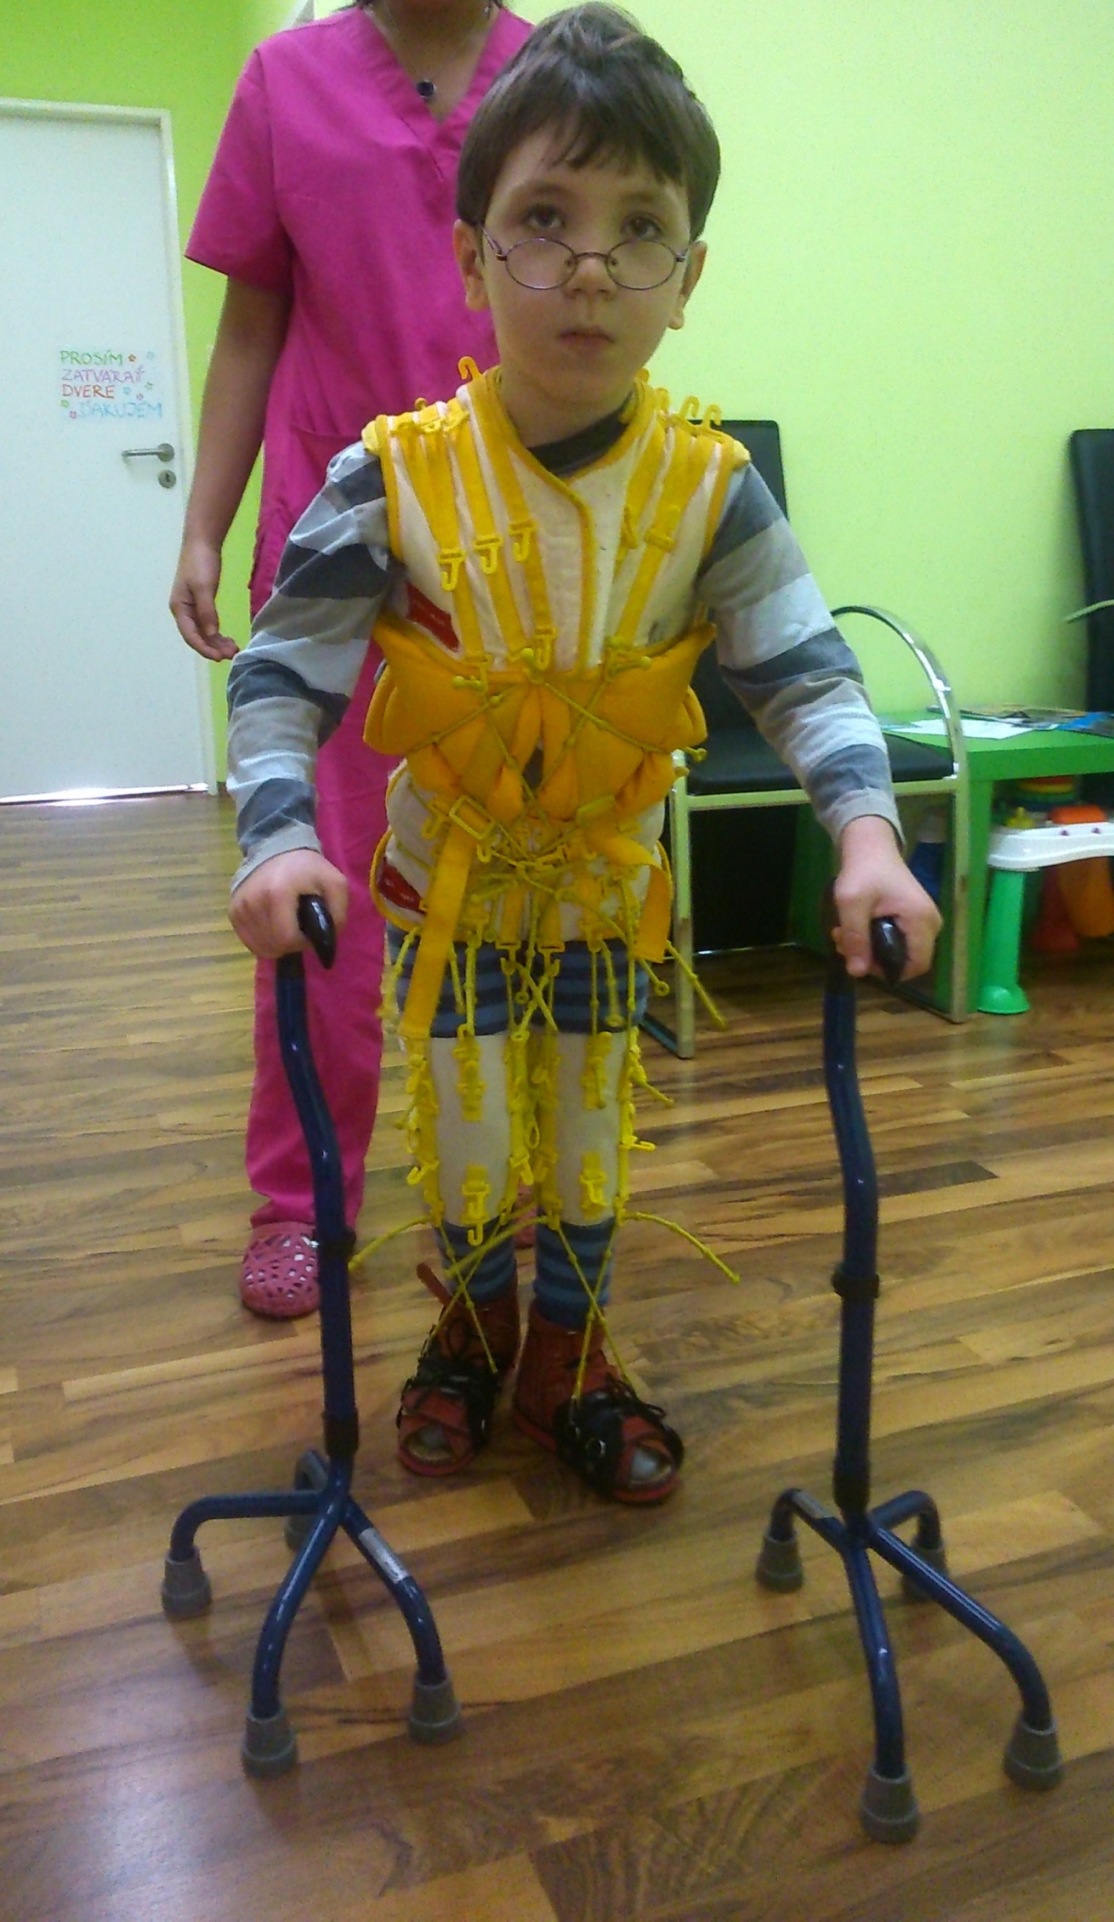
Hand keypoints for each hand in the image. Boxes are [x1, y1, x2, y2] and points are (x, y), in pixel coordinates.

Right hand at [170, 535, 238, 660]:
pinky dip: (217, 633)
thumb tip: (211, 634)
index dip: (205, 649)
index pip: (191, 636)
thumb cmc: (200, 562)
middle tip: (232, 653)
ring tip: (234, 648)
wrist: (203, 542)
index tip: (221, 657)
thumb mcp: (204, 587)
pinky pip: (208, 624)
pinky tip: (228, 639)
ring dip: (217, 642)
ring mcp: (192, 608)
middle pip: (197, 637)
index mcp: (179, 608)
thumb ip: (207, 611)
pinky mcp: (201, 603)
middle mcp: (183, 611)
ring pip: (204, 632)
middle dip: (213, 647)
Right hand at [229, 850, 347, 959]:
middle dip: (291, 944)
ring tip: (286, 924)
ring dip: (277, 943)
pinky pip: (249, 941)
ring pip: (260, 947)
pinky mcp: (232, 912)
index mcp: (277, 895)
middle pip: (273, 946)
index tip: (309, 931)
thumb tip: (326, 943)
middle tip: (299, 928)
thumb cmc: (307, 868)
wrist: (275, 847)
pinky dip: (263, 940)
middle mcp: (252, 903)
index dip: (303, 943)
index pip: (287, 940)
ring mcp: (239, 908)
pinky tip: (273, 925)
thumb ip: (337, 915)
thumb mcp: (335, 884)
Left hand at [833, 815, 941, 980]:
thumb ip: (856, 938)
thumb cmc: (863, 871)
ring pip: (900, 952)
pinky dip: (874, 940)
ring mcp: (924, 921)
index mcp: (921, 920)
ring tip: (842, 934)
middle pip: (907, 961)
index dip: (888, 971)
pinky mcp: (914, 919)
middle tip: (843, 943)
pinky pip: (898, 941)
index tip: (860, 961)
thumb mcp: (852, 904)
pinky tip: (853, 929)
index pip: (916, 965)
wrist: (871, 846)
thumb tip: (857, 973)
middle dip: (873, 960)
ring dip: (869, 950)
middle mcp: (931, 924)